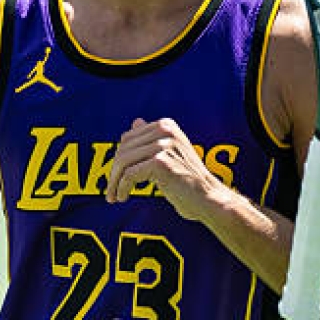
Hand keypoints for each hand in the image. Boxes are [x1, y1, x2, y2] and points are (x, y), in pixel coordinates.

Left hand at [105, 118, 228, 221]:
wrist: (209, 198)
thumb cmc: (189, 179)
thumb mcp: (171, 153)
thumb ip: (152, 139)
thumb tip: (135, 121)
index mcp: (166, 125)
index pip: (128, 139)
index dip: (119, 160)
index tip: (115, 178)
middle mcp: (165, 130)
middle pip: (123, 150)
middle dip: (114, 172)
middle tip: (110, 191)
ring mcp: (163, 145)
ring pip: (123, 162)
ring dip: (114, 182)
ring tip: (113, 197)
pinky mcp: (160, 162)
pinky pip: (129, 175)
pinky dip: (121, 188)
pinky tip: (122, 197)